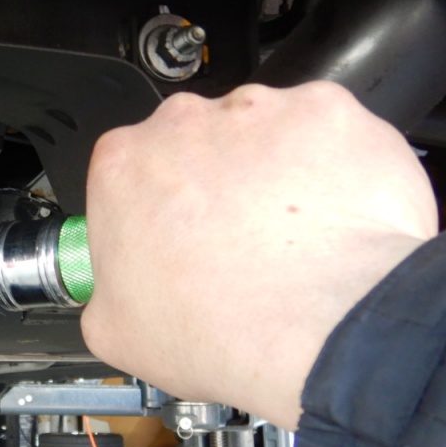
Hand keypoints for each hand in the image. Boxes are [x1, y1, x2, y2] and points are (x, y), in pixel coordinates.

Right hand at [80, 81, 437, 428]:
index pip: (131, 171)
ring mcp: (260, 111)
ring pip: (263, 135)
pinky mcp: (328, 115)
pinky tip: (335, 219)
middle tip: (238, 245)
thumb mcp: (113, 330)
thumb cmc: (217, 330)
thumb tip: (123, 287)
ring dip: (273, 176)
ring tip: (293, 240)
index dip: (156, 209)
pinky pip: (327, 137)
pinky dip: (332, 170)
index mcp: (122, 164)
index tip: (176, 240)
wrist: (320, 335)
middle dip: (216, 185)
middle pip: (197, 143)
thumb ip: (110, 286)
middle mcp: (185, 121)